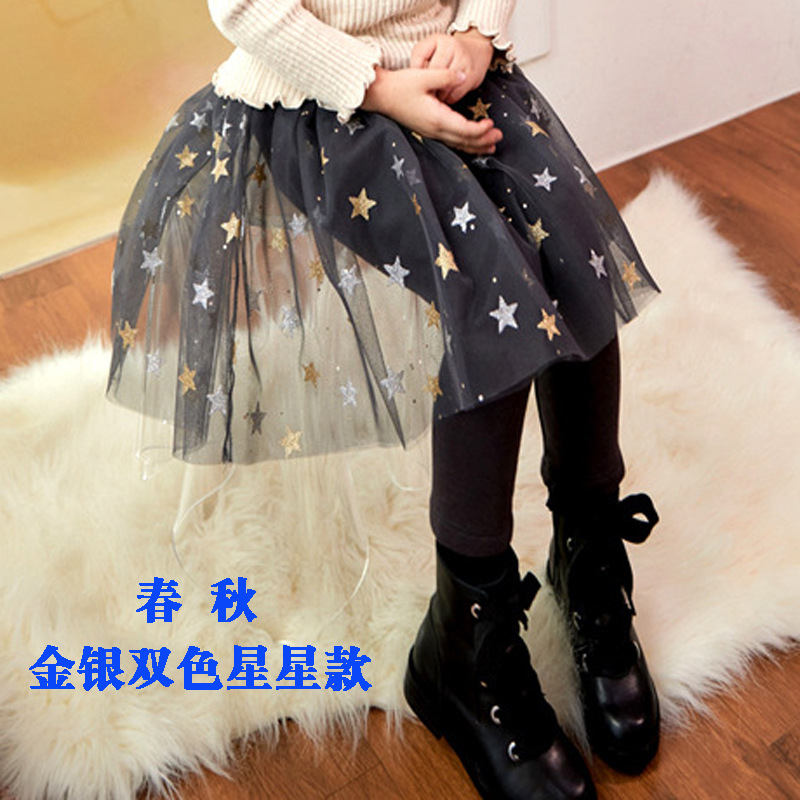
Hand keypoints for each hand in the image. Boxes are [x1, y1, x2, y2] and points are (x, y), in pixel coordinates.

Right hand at [362, 67, 501, 153]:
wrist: (381, 95)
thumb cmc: (400, 86)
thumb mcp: (424, 76)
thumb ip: (445, 76)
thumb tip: (462, 75)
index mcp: (436, 118)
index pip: (464, 129)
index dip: (480, 130)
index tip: (491, 123)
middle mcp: (435, 130)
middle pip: (464, 141)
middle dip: (482, 141)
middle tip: (499, 138)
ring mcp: (431, 132)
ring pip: (458, 144)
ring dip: (475, 146)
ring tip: (490, 148)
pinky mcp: (429, 131)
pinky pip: (451, 142)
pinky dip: (464, 144)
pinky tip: (471, 145)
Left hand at [411, 29, 493, 104]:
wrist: (476, 52)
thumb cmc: (447, 52)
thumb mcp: (430, 47)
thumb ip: (419, 58)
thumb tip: (414, 75)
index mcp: (439, 40)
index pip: (420, 58)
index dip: (417, 73)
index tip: (418, 80)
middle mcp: (453, 48)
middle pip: (434, 73)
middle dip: (428, 85)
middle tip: (425, 92)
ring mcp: (464, 62)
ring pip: (445, 85)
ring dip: (438, 94)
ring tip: (435, 94)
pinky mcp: (472, 76)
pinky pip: (456, 94)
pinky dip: (448, 98)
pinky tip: (445, 96)